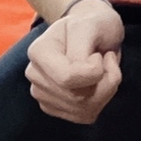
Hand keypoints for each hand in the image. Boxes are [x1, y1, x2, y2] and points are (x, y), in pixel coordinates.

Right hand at [26, 0, 123, 125]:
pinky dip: (100, 102)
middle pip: (77, 97)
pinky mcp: (55, 107)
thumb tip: (79, 73)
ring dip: (105, 91)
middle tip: (105, 60)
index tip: (99, 54)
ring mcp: (43, 94)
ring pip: (83, 109)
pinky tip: (96, 83)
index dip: (95, 70)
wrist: (92, 32)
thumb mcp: (89, 25)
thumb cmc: (92, 25)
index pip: (67, 78)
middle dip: (104, 81)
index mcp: (38, 52)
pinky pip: (84, 115)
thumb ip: (81, 47)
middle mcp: (35, 75)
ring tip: (102, 69)